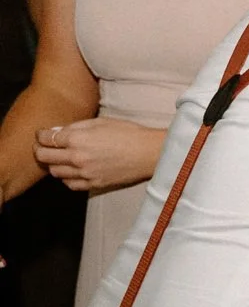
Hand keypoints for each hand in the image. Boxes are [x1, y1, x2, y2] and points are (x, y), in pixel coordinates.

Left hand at [36, 117, 162, 192]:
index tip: (43, 135)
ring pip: (54, 172)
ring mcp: (85, 173)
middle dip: (40, 150)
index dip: (41, 135)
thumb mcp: (100, 122)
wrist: (150, 153)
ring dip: (53, 165)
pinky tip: (72, 171)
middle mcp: (76, 157)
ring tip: (60, 159)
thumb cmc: (128, 133)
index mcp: (77, 139)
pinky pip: (70, 184)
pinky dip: (66, 178)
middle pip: (44, 157)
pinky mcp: (94, 184)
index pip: (45, 138)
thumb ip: (76, 127)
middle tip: (44, 147)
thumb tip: (58, 132)